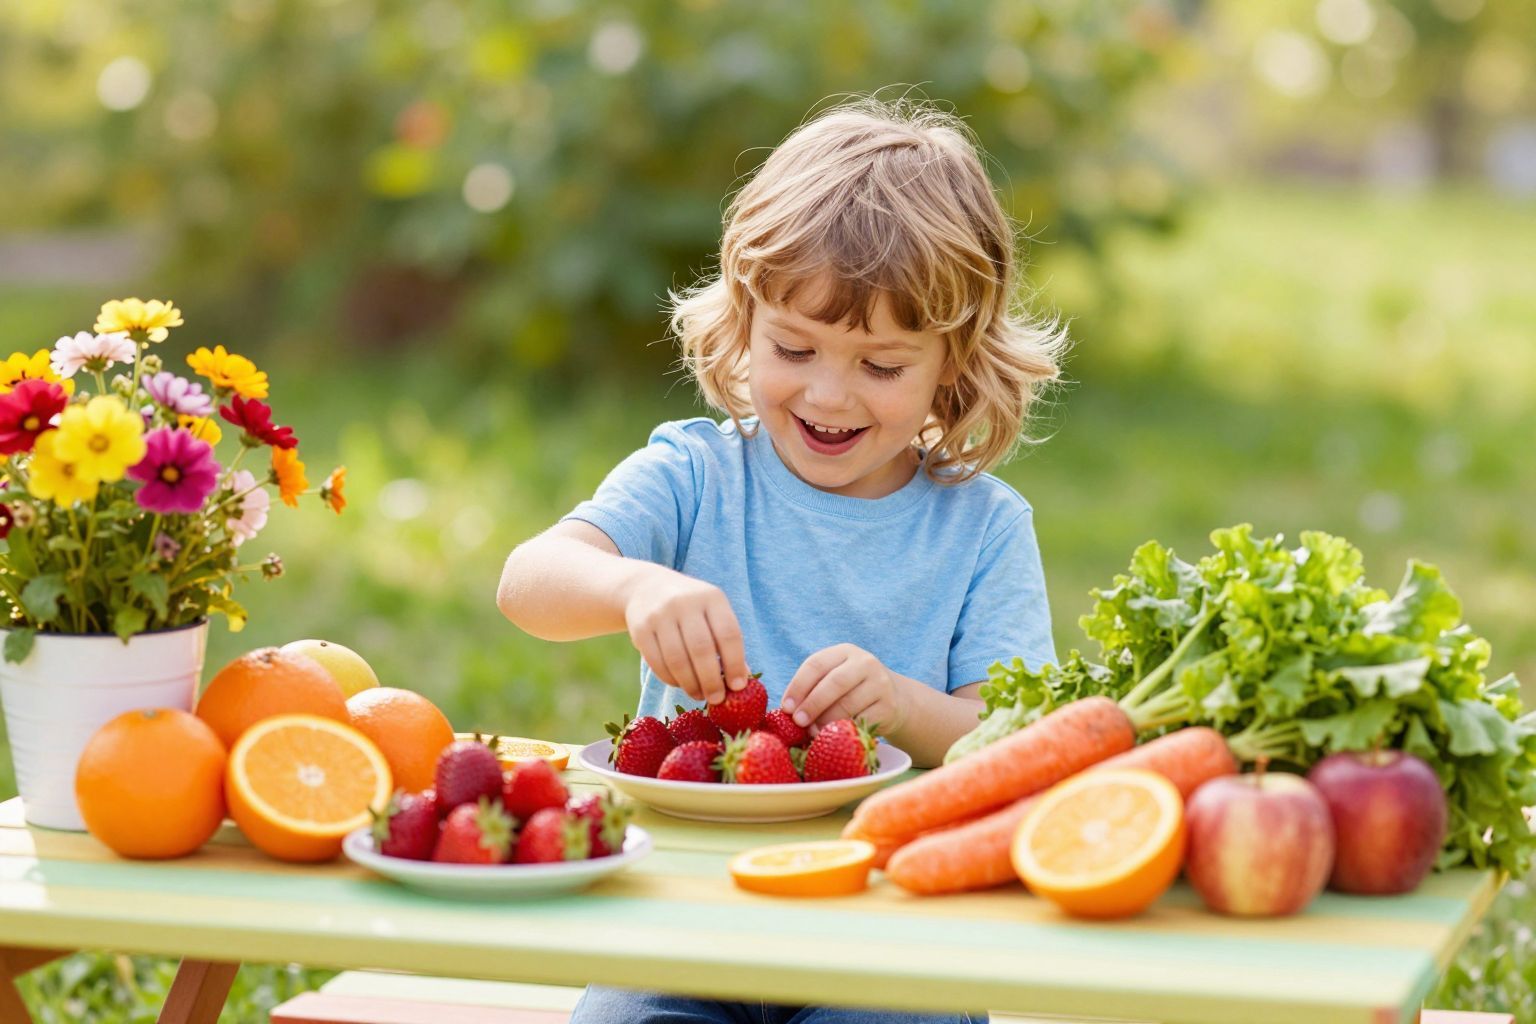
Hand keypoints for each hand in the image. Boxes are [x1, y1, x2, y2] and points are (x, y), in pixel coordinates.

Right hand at [622, 566, 749, 704]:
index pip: (728, 633)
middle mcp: (685, 602)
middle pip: (701, 648)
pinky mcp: (640, 628)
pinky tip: (681, 685)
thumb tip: (742, 680)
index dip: (735, 663)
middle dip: (712, 680)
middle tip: (717, 699)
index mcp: (711, 597)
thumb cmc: (691, 609)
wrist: (646, 588)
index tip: (738, 687)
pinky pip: (657, 662)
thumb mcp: (712, 613)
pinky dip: (671, 679)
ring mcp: (659, 614)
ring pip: (677, 659)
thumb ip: (726, 642)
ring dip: (691, 684)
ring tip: (700, 696)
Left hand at [781, 644, 906, 734]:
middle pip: (834, 682)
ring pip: (848, 704)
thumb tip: (788, 711)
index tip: (786, 708)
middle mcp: (865, 663)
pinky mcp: (889, 707)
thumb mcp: (835, 678)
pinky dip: (843, 731)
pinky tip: (834, 737)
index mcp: (845, 652)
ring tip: (813, 732)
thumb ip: (813, 688)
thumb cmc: (852, 690)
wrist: (895, 699)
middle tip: (797, 722)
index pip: (816, 664)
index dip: (798, 686)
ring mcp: (880, 684)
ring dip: (826, 721)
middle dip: (812, 704)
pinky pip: (861, 722)